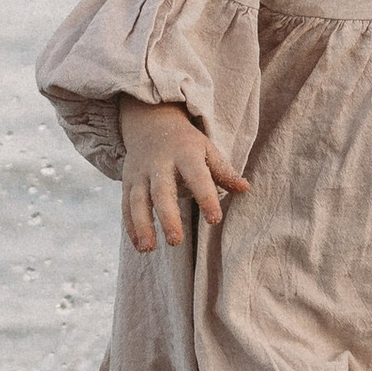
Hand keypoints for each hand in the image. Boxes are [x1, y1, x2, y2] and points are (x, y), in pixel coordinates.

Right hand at [119, 99, 248, 252]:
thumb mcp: (207, 149)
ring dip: (142, 225)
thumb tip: (245, 188)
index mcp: (185, 153)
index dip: (206, 197)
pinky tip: (139, 246)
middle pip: (162, 191)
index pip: (197, 176)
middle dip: (167, 216)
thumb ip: (223, 171)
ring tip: (148, 248)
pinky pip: (126, 205)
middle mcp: (160, 163)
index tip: (214, 220)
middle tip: (176, 241)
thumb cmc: (186, 143)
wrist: (151, 122)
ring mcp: (140, 173)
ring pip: (138, 200)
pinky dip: (130, 225)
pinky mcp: (128, 182)